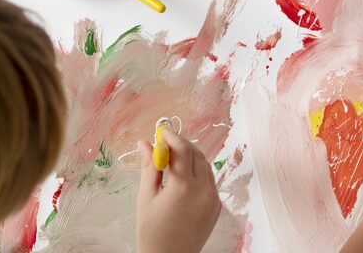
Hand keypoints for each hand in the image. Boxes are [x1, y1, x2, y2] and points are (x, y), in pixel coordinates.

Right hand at [136, 131, 220, 252]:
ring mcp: (213, 198)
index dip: (172, 137)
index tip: (162, 131)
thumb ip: (149, 167)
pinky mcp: (217, 206)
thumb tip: (145, 143)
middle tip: (166, 142)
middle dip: (181, 144)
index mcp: (184, 188)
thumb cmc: (152, 232)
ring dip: (191, 156)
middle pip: (196, 154)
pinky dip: (198, 170)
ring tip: (174, 157)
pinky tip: (185, 174)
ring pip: (205, 165)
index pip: (182, 150)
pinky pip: (209, 179)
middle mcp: (203, 190)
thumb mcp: (145, 198)